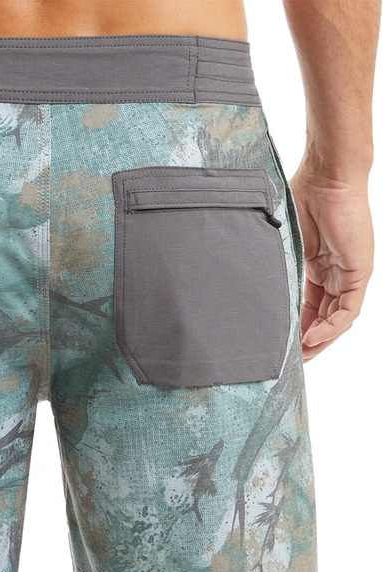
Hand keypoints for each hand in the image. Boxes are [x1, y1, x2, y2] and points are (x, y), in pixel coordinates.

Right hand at [290, 166, 373, 360]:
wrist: (326, 175)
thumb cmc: (303, 196)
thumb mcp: (282, 240)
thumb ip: (274, 263)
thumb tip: (247, 279)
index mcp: (318, 265)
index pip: (310, 305)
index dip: (297, 327)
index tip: (282, 344)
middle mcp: (336, 272)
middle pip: (325, 317)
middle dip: (309, 341)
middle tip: (292, 360)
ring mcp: (349, 273)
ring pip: (338, 318)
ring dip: (321, 340)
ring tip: (302, 357)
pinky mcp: (359, 271)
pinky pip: (347, 310)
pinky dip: (331, 327)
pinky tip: (312, 337)